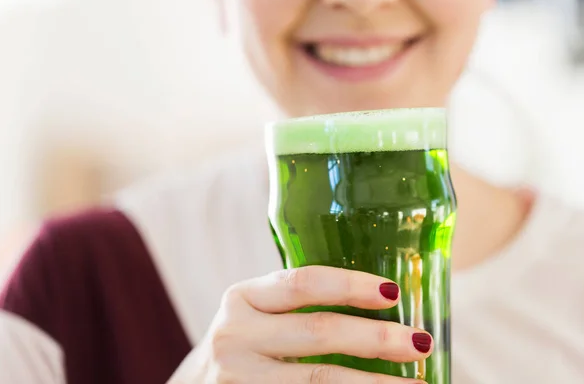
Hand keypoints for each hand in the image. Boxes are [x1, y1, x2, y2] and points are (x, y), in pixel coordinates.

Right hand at [168, 266, 430, 382]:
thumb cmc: (241, 347)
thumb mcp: (253, 317)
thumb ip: (293, 307)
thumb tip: (382, 303)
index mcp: (242, 299)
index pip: (301, 283)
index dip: (350, 285)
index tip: (393, 293)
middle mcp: (235, 336)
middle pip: (318, 333)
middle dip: (377, 339)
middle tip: (421, 343)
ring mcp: (238, 378)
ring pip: (319, 382)